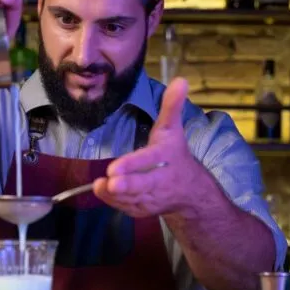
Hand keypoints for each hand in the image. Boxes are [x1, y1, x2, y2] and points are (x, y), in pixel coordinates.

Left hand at [93, 77, 198, 217]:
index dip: (134, 164)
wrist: (190, 191)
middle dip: (126, 185)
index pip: (149, 159)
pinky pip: (128, 208)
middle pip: (142, 184)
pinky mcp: (145, 209)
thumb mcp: (173, 129)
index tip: (115, 167)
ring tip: (99, 187)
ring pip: (133, 198)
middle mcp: (161, 179)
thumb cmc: (175, 154)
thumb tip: (180, 80)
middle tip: (110, 181)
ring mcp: (153, 197)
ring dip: (116, 195)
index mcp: (166, 157)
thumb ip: (172, 106)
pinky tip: (103, 193)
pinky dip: (115, 203)